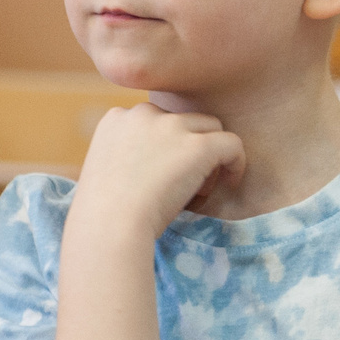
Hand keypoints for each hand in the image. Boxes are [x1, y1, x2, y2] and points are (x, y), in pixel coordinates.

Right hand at [71, 103, 243, 239]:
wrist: (109, 226)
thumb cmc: (104, 214)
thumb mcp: (106, 171)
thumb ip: (127, 155)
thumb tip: (155, 162)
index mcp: (117, 118)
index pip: (154, 121)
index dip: (164, 147)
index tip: (162, 175)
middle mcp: (143, 114)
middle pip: (183, 120)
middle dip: (188, 148)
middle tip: (183, 183)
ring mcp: (171, 126)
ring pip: (209, 128)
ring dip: (209, 155)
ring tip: (199, 189)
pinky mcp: (198, 146)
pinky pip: (232, 144)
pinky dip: (235, 163)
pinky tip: (230, 183)